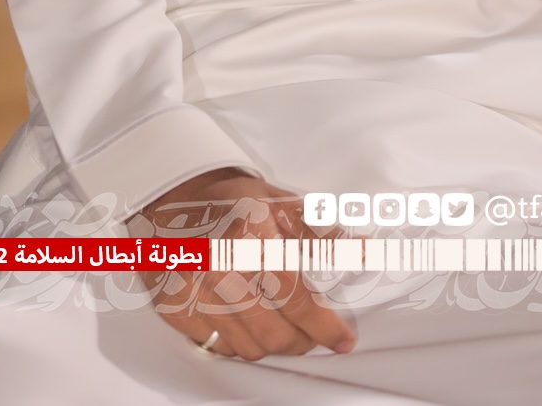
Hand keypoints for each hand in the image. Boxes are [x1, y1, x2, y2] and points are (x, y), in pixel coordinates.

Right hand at [130, 167, 355, 360]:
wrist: (174, 195)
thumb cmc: (235, 199)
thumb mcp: (282, 206)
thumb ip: (323, 236)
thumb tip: (367, 252)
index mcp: (250, 238)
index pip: (295, 298)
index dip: (323, 326)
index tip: (343, 340)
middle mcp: (218, 268)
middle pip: (273, 333)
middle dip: (301, 341)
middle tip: (312, 333)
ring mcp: (192, 292)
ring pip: (247, 347)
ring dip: (272, 344)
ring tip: (283, 327)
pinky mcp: (173, 308)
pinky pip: (217, 346)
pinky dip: (239, 343)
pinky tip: (248, 323)